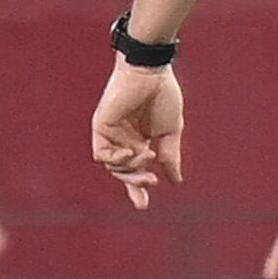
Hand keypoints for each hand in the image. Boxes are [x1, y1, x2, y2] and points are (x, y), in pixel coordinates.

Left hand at [92, 60, 183, 204]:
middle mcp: (122, 140)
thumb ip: (171, 156)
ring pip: (113, 166)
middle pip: (122, 172)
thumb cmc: (163, 97)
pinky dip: (116, 158)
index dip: (137, 189)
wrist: (151, 73)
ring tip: (148, 154)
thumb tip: (176, 181)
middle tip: (151, 183)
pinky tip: (132, 151)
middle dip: (135, 183)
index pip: (135, 171)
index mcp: (139, 142)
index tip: (144, 206)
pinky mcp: (101, 126)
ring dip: (131, 167)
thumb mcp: (171, 131)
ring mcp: (110, 134)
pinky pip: (102, 153)